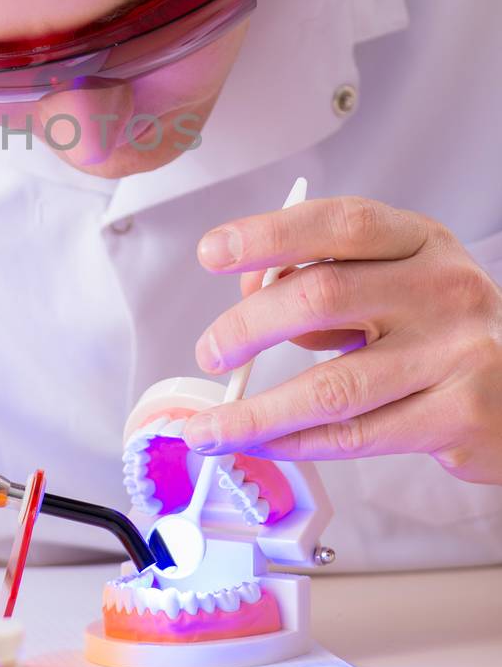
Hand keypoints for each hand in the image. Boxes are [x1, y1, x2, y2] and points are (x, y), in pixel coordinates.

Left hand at [182, 197, 501, 484]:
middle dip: (246, 327)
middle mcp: (442, 289)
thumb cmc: (444, 330)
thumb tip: (248, 300)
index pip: (339, 223)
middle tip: (210, 352)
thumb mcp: (399, 282)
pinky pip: (355, 435)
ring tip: (208, 427)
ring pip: (330, 386)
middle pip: (322, 297)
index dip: (269, 234)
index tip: (213, 252)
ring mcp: (455, 354)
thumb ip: (329, 282)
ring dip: (255, 411)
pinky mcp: (457, 416)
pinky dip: (295, 442)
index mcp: (421, 241)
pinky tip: (262, 443)